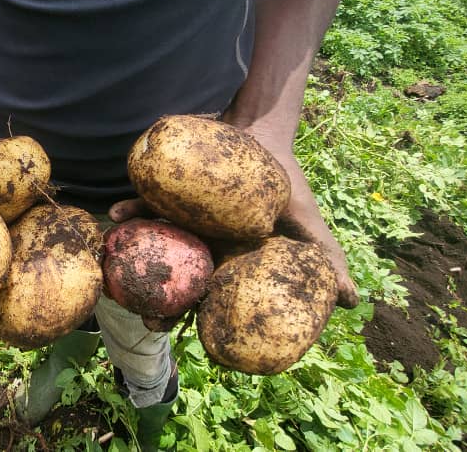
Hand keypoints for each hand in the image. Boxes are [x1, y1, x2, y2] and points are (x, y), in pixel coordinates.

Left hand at [107, 137, 358, 308]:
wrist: (262, 131)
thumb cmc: (285, 179)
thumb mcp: (306, 220)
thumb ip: (325, 259)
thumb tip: (353, 301)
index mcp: (227, 260)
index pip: (208, 298)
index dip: (191, 319)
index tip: (179, 335)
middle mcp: (201, 244)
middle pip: (175, 280)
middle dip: (156, 300)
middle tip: (142, 314)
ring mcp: (182, 219)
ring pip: (153, 247)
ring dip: (131, 258)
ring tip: (114, 267)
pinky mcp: (168, 193)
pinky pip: (146, 204)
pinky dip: (130, 210)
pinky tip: (114, 214)